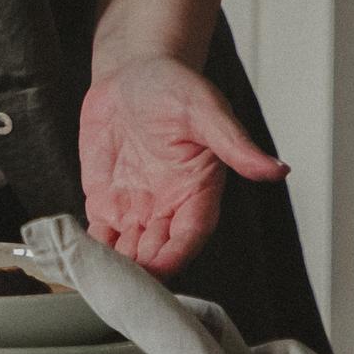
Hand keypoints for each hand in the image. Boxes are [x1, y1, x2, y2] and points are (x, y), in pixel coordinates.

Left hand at [78, 56, 285, 277]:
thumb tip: (278, 170)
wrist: (132, 74)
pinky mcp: (106, 202)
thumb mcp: (206, 110)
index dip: (174, 255)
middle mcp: (167, 207)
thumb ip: (236, 144)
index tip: (158, 267)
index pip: (189, 236)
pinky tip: (76, 260)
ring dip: (114, 266)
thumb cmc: (176, 87)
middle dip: (140, 269)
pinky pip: (100, 236)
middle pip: (157, 252)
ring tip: (95, 274)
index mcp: (197, 191)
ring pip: (127, 251)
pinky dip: (89, 250)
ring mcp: (135, 208)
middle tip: (120, 280)